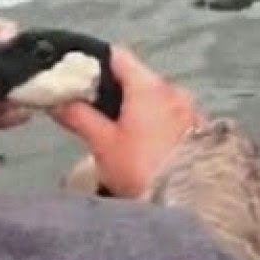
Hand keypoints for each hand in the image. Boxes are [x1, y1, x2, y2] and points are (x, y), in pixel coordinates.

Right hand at [48, 46, 203, 199]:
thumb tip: (55, 100)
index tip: (78, 78)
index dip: (94, 63)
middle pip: (137, 78)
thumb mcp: (103, 144)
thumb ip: (78, 117)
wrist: (193, 203)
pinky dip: (158, 123)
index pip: (117, 56)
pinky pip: (173, 116)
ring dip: (139, 109)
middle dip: (116, 91)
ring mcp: (191, 109)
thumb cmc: (141, 168)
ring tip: (121, 134)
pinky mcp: (203, 130)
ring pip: (156, 98)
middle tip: (95, 112)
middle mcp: (173, 90)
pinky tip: (148, 146)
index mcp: (148, 85)